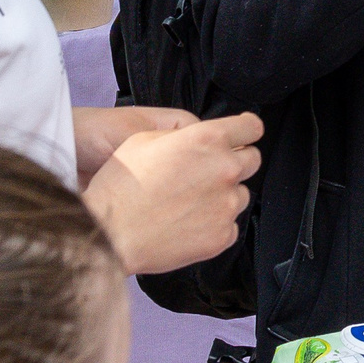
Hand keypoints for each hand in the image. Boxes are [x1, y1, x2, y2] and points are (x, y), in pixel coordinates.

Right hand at [82, 112, 262, 274]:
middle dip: (234, 162)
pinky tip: (188, 222)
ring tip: (189, 203)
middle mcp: (224, 169)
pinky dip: (215, 224)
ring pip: (240, 195)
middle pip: (252, 160)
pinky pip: (229, 225)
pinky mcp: (223, 235)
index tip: (244, 134)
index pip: (251, 127)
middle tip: (208, 172)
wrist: (111, 234)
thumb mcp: (144, 139)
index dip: (247, 129)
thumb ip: (182, 136)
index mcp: (207, 140)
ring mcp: (226, 204)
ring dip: (223, 195)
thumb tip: (194, 139)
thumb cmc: (121, 188)